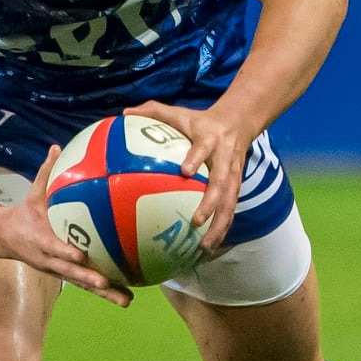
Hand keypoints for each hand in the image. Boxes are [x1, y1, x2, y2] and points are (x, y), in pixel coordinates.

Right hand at [0, 149, 131, 307]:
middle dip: (88, 280)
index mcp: (40, 240)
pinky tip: (126, 297)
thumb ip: (46, 172)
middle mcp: (50, 260)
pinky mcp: (65, 275)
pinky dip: (106, 292)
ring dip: (104, 294)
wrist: (6, 239)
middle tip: (107, 284)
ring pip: (82, 284)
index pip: (53, 248)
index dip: (66, 253)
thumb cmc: (24, 213)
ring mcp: (58, 270)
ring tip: (126, 301)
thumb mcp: (32, 192)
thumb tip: (56, 147)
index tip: (80, 256)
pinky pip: (87, 284)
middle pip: (71, 273)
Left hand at [129, 100, 254, 252]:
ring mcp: (233, 176)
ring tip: (205, 247)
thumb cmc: (199, 121)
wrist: (237, 123)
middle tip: (196, 221)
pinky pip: (230, 211)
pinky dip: (221, 231)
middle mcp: (224, 159)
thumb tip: (123, 113)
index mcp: (209, 139)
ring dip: (219, 226)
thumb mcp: (178, 113)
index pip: (203, 148)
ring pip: (230, 203)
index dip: (196, 158)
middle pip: (222, 183)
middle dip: (210, 204)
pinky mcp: (237, 188)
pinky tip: (208, 249)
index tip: (185, 171)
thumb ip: (152, 111)